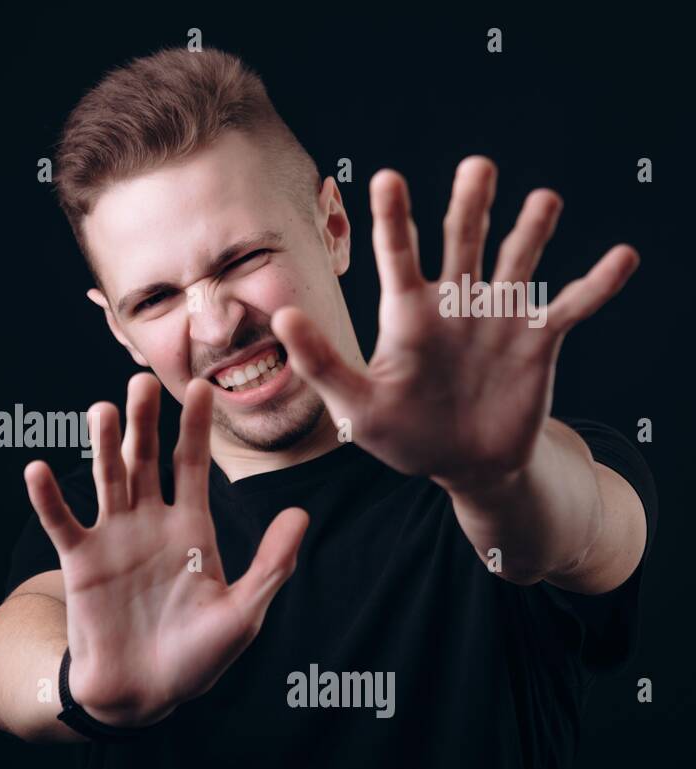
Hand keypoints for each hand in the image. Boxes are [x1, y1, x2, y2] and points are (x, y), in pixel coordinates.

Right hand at [23, 373, 307, 727]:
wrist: (143, 695)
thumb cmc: (196, 658)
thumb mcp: (243, 614)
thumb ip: (271, 565)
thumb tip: (302, 514)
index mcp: (192, 529)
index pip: (192, 466)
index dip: (195, 429)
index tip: (203, 388)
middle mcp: (150, 523)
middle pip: (146, 460)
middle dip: (145, 422)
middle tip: (142, 381)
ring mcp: (113, 538)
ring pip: (107, 479)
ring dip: (102, 445)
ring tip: (101, 409)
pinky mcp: (80, 562)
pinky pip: (62, 523)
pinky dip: (49, 497)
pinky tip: (38, 469)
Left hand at [272, 156, 639, 492]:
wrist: (463, 465)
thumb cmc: (403, 436)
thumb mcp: (355, 408)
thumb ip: (321, 364)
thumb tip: (283, 319)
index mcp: (407, 313)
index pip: (397, 253)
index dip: (393, 217)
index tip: (387, 176)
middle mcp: (454, 302)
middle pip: (462, 239)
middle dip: (470, 204)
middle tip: (476, 166)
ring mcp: (498, 317)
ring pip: (516, 260)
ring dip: (531, 230)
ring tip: (543, 199)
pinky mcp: (538, 340)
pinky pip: (571, 305)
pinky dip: (596, 284)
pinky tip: (621, 258)